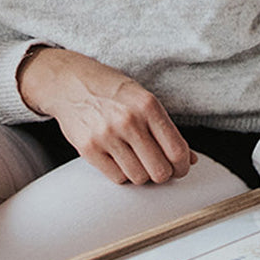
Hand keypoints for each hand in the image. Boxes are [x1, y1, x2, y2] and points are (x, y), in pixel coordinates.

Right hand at [17, 46, 194, 184]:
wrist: (70, 82)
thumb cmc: (111, 90)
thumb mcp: (143, 99)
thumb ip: (167, 129)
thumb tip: (190, 159)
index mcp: (148, 106)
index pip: (176, 150)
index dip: (182, 166)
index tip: (180, 168)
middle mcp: (128, 120)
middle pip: (159, 170)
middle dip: (164, 174)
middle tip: (159, 169)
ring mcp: (107, 135)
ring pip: (139, 177)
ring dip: (142, 175)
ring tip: (137, 161)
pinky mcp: (88, 148)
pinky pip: (117, 177)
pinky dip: (122, 174)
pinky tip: (120, 160)